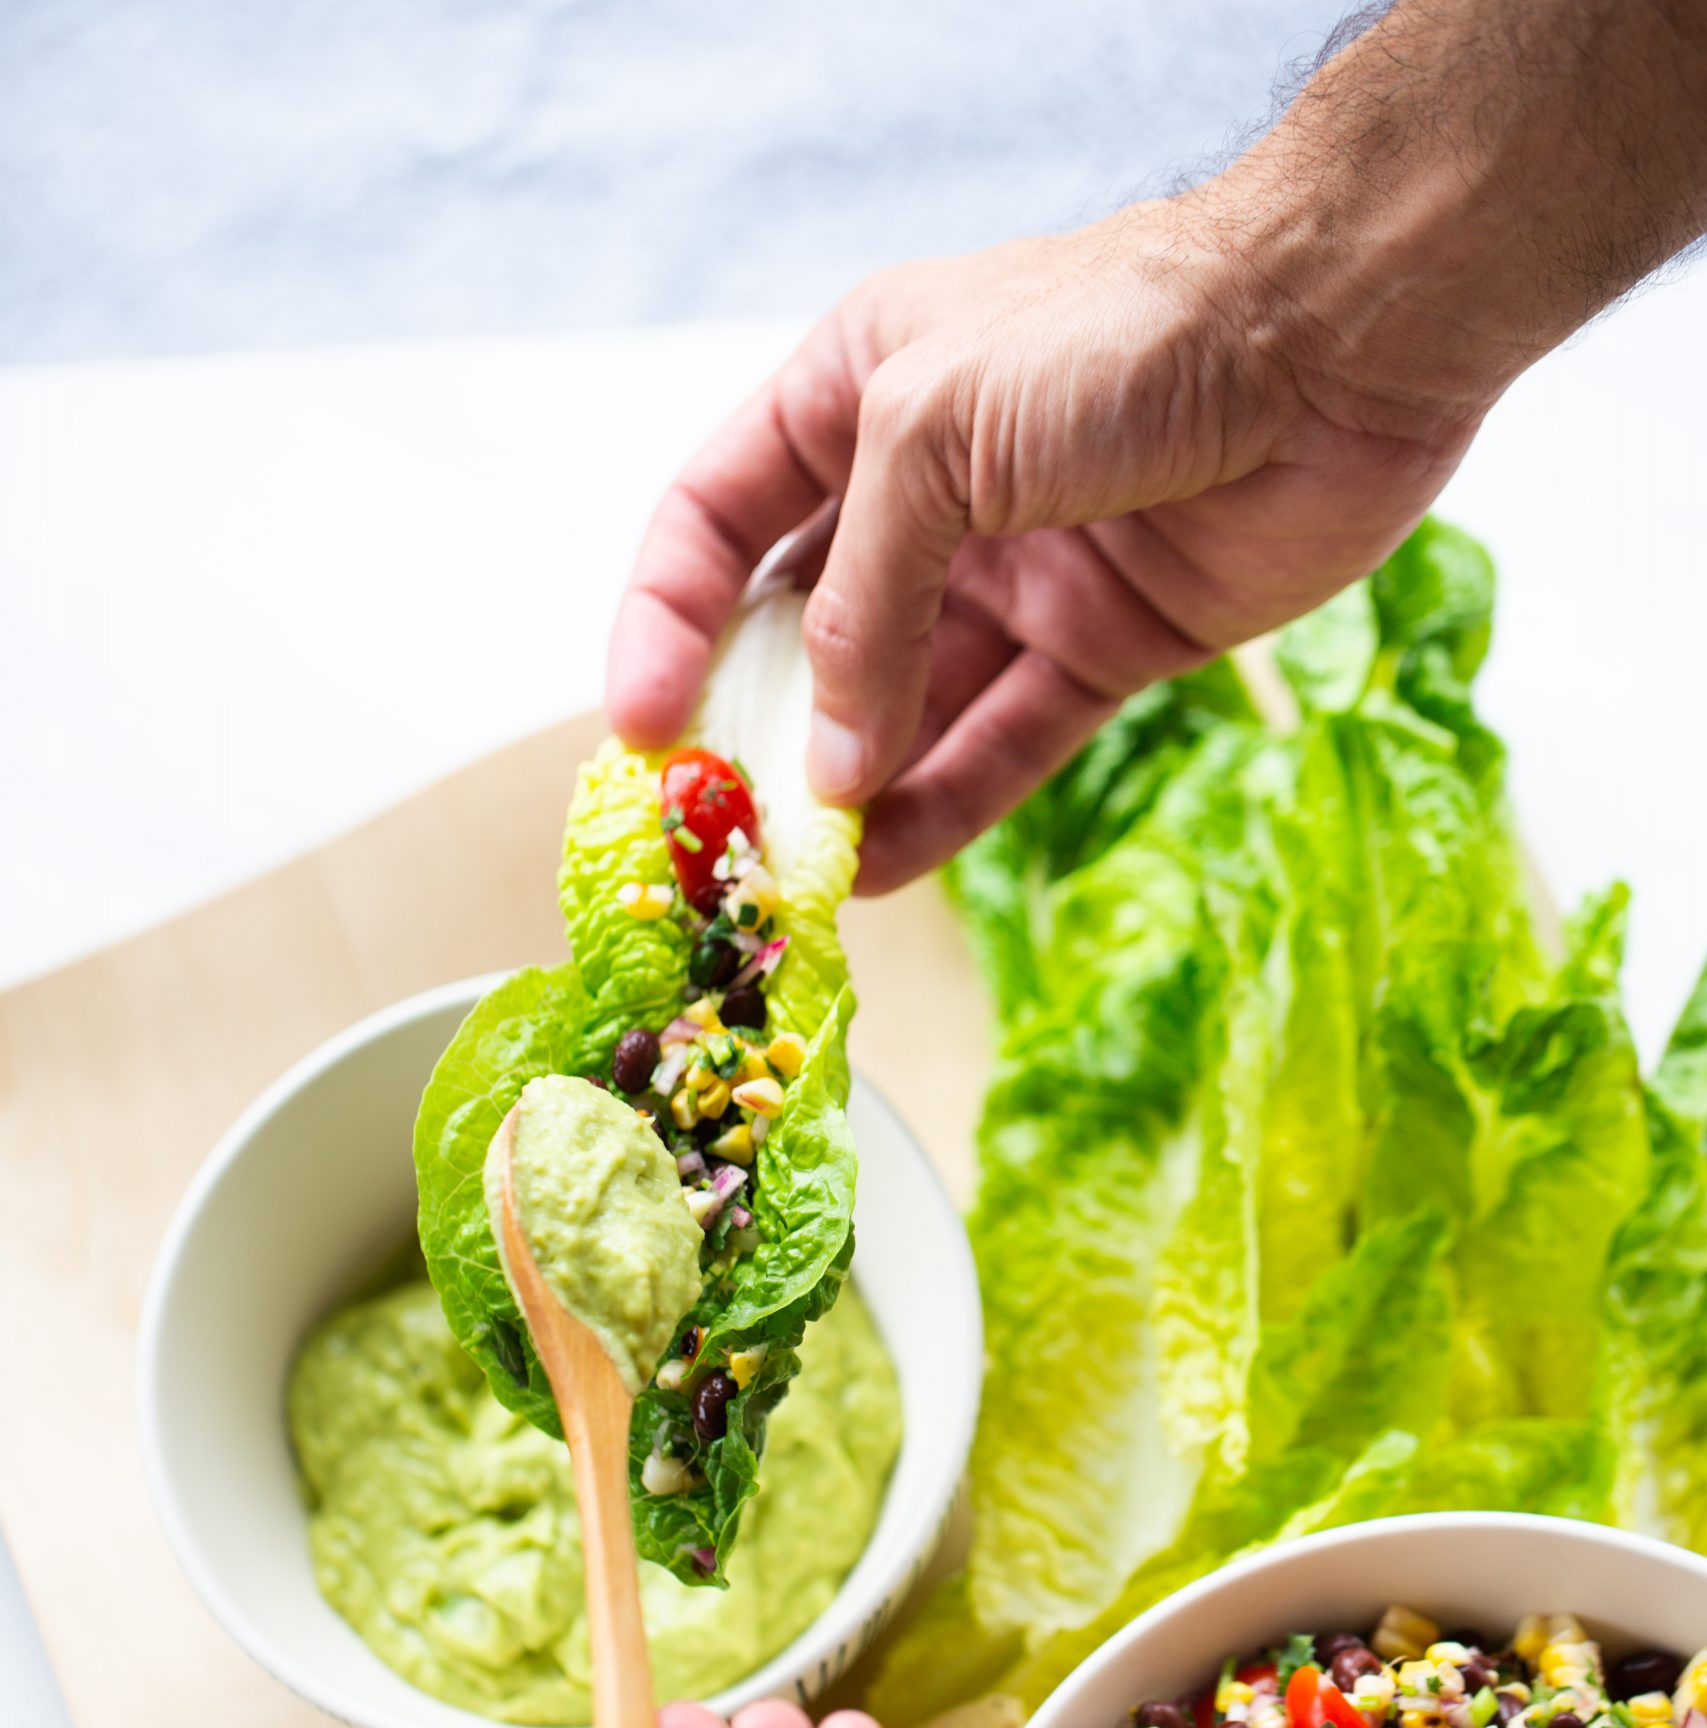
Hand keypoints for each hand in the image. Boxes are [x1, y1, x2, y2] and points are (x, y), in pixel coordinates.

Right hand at [608, 0, 1706, 890]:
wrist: (1339, 343)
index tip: (640, 730)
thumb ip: (859, 603)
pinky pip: (1001, 744)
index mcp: (853, 395)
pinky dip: (944, 808)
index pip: (715, 519)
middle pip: (800, 630)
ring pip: (900, 706)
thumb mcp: (934, 437)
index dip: (663, 621)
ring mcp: (1013, 574)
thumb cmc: (1123, 336)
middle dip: (753, 730)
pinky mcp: (1102, 648)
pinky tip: (884, 871)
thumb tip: (821, 759)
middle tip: (715, 830)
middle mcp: (924, 490)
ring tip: (793, 878)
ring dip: (846, 790)